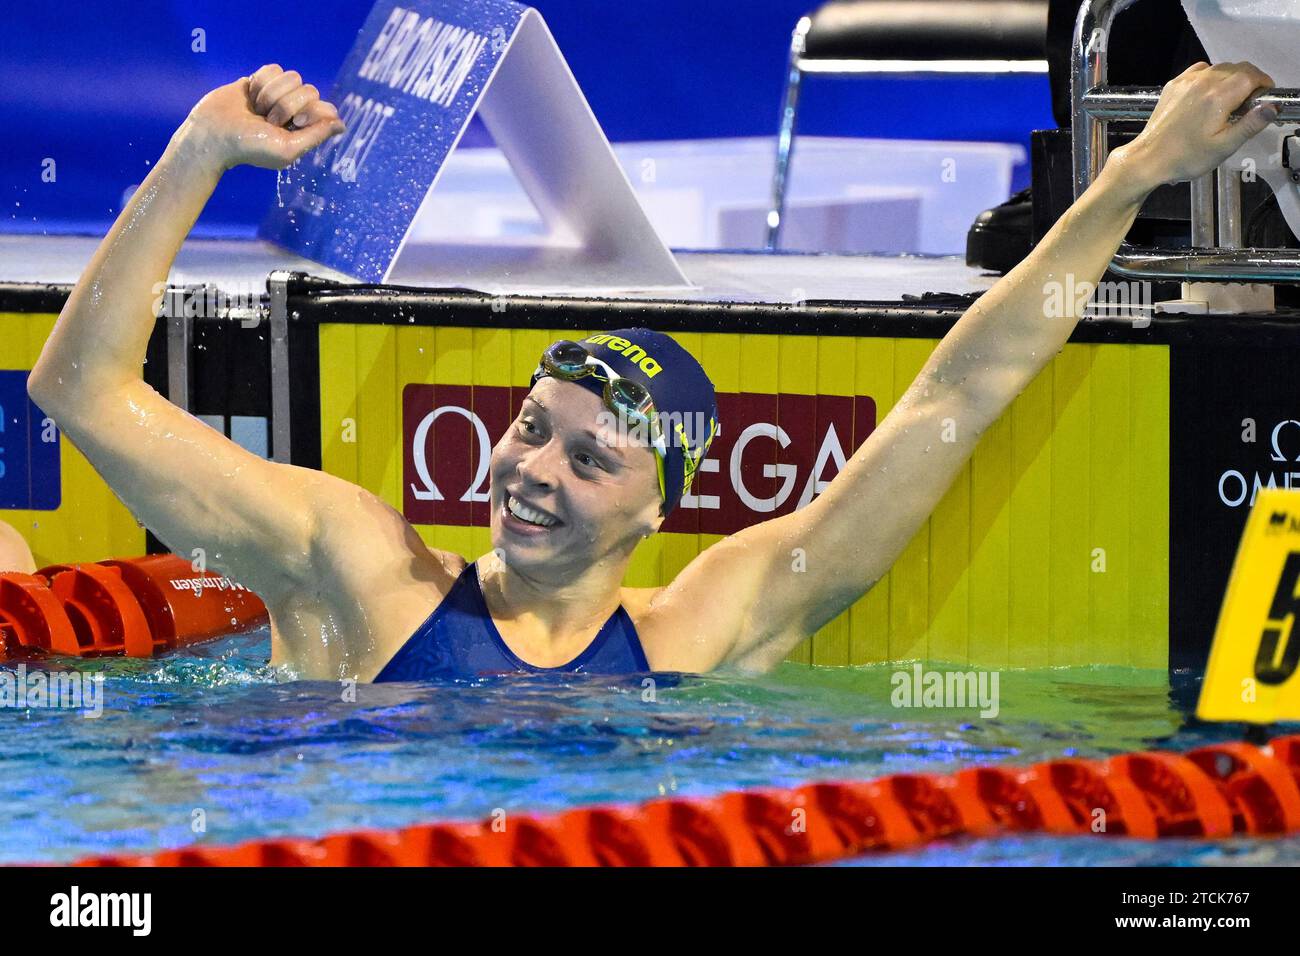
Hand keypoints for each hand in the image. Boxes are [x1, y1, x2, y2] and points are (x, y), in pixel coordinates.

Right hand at [176, 64, 345, 171]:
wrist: (214, 133)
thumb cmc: (251, 148)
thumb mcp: (288, 149)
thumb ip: (316, 136)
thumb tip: (342, 125)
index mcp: (305, 129)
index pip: (326, 108)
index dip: (312, 111)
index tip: (296, 122)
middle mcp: (295, 110)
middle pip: (310, 90)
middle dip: (287, 104)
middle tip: (269, 120)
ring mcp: (278, 94)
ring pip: (292, 76)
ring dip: (272, 93)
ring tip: (257, 110)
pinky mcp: (261, 80)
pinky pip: (274, 68)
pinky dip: (261, 81)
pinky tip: (250, 96)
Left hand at [1113, 61, 1278, 189]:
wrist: (1148, 159)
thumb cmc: (1185, 157)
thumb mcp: (1224, 146)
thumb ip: (1250, 124)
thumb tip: (1271, 107)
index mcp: (1218, 96)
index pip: (1251, 75)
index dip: (1263, 83)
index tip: (1264, 97)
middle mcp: (1203, 82)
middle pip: (1237, 69)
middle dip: (1250, 81)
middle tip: (1249, 103)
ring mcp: (1186, 81)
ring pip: (1219, 67)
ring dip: (1231, 78)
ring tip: (1229, 101)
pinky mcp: (1174, 85)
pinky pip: (1200, 70)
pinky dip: (1211, 77)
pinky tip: (1209, 95)